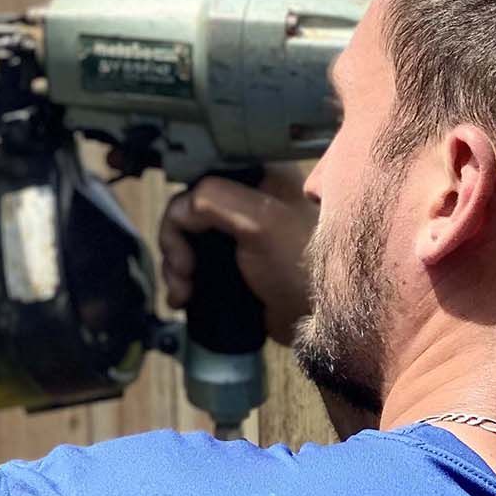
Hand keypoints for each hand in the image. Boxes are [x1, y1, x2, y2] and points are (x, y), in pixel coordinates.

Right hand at [159, 164, 315, 346]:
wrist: (321, 319)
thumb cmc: (301, 265)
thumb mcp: (259, 220)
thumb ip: (212, 199)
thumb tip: (178, 213)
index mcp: (258, 176)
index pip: (199, 178)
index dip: (182, 209)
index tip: (182, 241)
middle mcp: (247, 200)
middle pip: (188, 212)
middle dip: (174, 245)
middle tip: (181, 273)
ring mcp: (240, 235)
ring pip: (188, 242)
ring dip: (175, 267)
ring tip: (182, 293)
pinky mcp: (236, 265)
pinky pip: (197, 265)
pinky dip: (184, 280)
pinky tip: (182, 298)